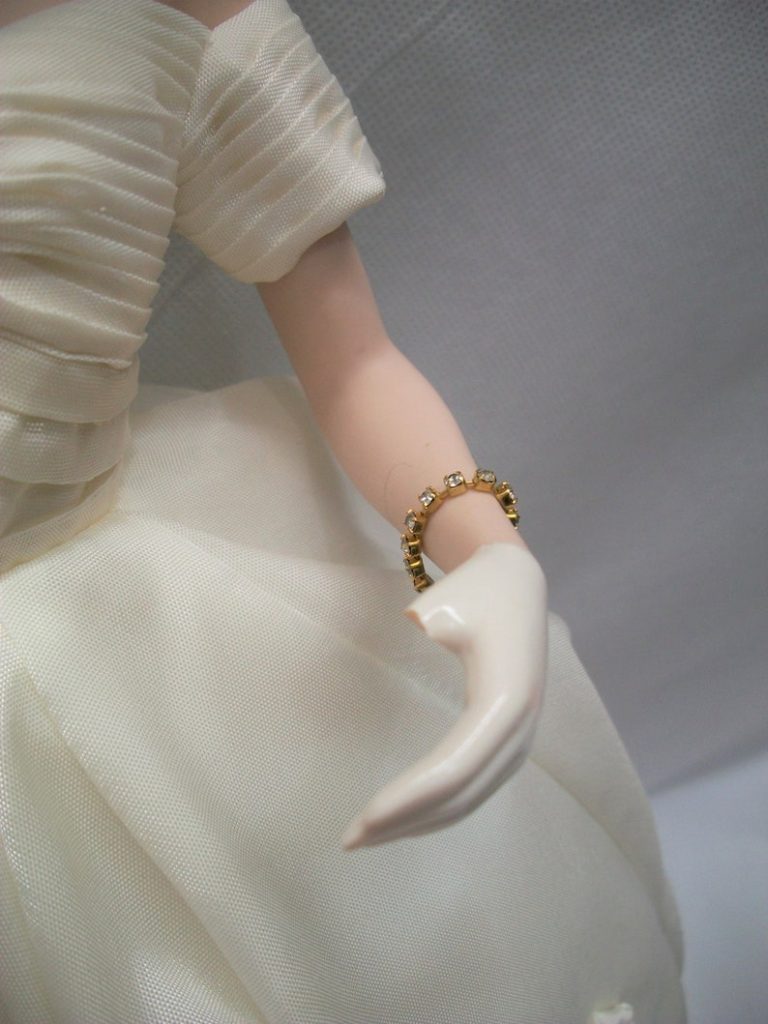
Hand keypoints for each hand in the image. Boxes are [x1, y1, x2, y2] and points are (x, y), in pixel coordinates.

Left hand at [341, 542, 547, 848]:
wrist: (515, 584)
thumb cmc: (479, 590)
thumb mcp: (454, 599)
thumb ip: (436, 615)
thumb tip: (420, 625)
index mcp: (507, 701)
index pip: (452, 769)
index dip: (409, 798)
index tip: (362, 818)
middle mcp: (518, 731)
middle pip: (459, 795)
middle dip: (404, 821)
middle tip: (349, 839)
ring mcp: (518, 739)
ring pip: (468, 798)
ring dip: (419, 821)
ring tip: (367, 835)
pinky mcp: (507, 739)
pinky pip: (473, 785)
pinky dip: (437, 807)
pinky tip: (403, 817)